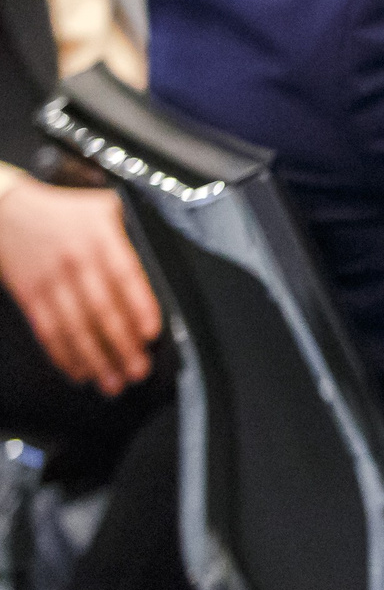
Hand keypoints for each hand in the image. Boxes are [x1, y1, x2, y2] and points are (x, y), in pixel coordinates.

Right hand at [0, 179, 159, 394]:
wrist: (6, 211)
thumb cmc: (63, 211)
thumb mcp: (104, 207)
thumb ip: (131, 233)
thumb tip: (163, 256)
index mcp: (100, 238)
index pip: (124, 276)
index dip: (139, 306)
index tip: (150, 333)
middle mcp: (76, 262)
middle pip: (102, 310)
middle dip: (121, 345)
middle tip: (138, 370)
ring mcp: (51, 281)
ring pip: (75, 327)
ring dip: (95, 359)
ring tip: (113, 382)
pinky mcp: (30, 296)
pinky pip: (48, 330)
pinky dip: (64, 355)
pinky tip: (79, 371)